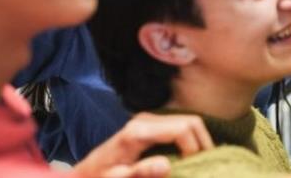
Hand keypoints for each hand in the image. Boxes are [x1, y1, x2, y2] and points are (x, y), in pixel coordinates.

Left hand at [74, 112, 213, 177]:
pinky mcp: (151, 123)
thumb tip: (167, 165)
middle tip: (204, 167)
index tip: (192, 170)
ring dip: (199, 142)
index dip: (194, 149)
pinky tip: (189, 157)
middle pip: (191, 122)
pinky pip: (181, 126)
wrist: (86, 173)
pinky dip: (191, 140)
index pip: (183, 129)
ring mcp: (149, 119)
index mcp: (139, 132)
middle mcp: (146, 120)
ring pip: (190, 122)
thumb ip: (141, 173)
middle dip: (203, 144)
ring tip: (198, 163)